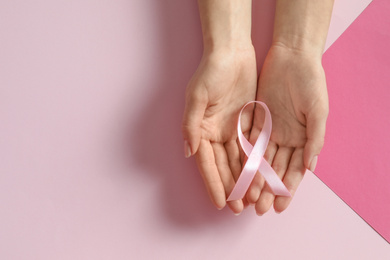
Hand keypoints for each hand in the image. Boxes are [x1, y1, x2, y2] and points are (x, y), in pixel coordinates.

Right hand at [182, 47, 256, 213]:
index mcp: (200, 130)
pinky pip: (251, 147)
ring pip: (238, 161)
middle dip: (230, 188)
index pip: (206, 163)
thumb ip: (191, 125)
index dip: (213, 184)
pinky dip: (254, 163)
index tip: (219, 203)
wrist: (232, 53)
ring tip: (251, 199)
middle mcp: (214, 134)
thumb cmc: (210, 72)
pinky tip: (260, 177)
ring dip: (243, 180)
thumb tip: (189, 152)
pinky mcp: (247, 124)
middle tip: (238, 208)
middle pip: (223, 166)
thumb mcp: (197, 97)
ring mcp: (231, 130)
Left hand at [246, 44, 328, 214]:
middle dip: (267, 189)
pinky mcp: (255, 119)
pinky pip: (249, 142)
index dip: (287, 189)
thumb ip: (315, 139)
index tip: (279, 207)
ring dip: (255, 178)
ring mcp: (270, 130)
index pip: (294, 170)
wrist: (292, 57)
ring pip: (260, 160)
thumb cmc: (311, 82)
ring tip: (247, 197)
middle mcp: (286, 138)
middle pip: (275, 169)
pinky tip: (239, 173)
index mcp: (303, 139)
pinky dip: (245, 158)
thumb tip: (310, 167)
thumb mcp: (318, 111)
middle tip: (258, 209)